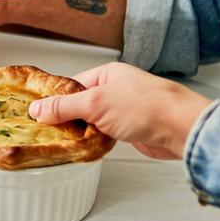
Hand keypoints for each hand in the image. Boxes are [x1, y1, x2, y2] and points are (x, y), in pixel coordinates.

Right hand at [28, 62, 212, 158]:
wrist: (182, 129)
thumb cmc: (147, 107)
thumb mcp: (96, 104)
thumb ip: (64, 106)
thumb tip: (37, 109)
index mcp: (107, 74)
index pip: (72, 86)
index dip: (56, 100)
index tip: (39, 115)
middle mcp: (116, 89)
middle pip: (81, 104)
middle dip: (68, 118)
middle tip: (50, 131)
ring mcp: (124, 110)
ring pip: (93, 120)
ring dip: (83, 131)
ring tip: (68, 140)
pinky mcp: (131, 129)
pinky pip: (105, 133)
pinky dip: (96, 140)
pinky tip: (88, 146)